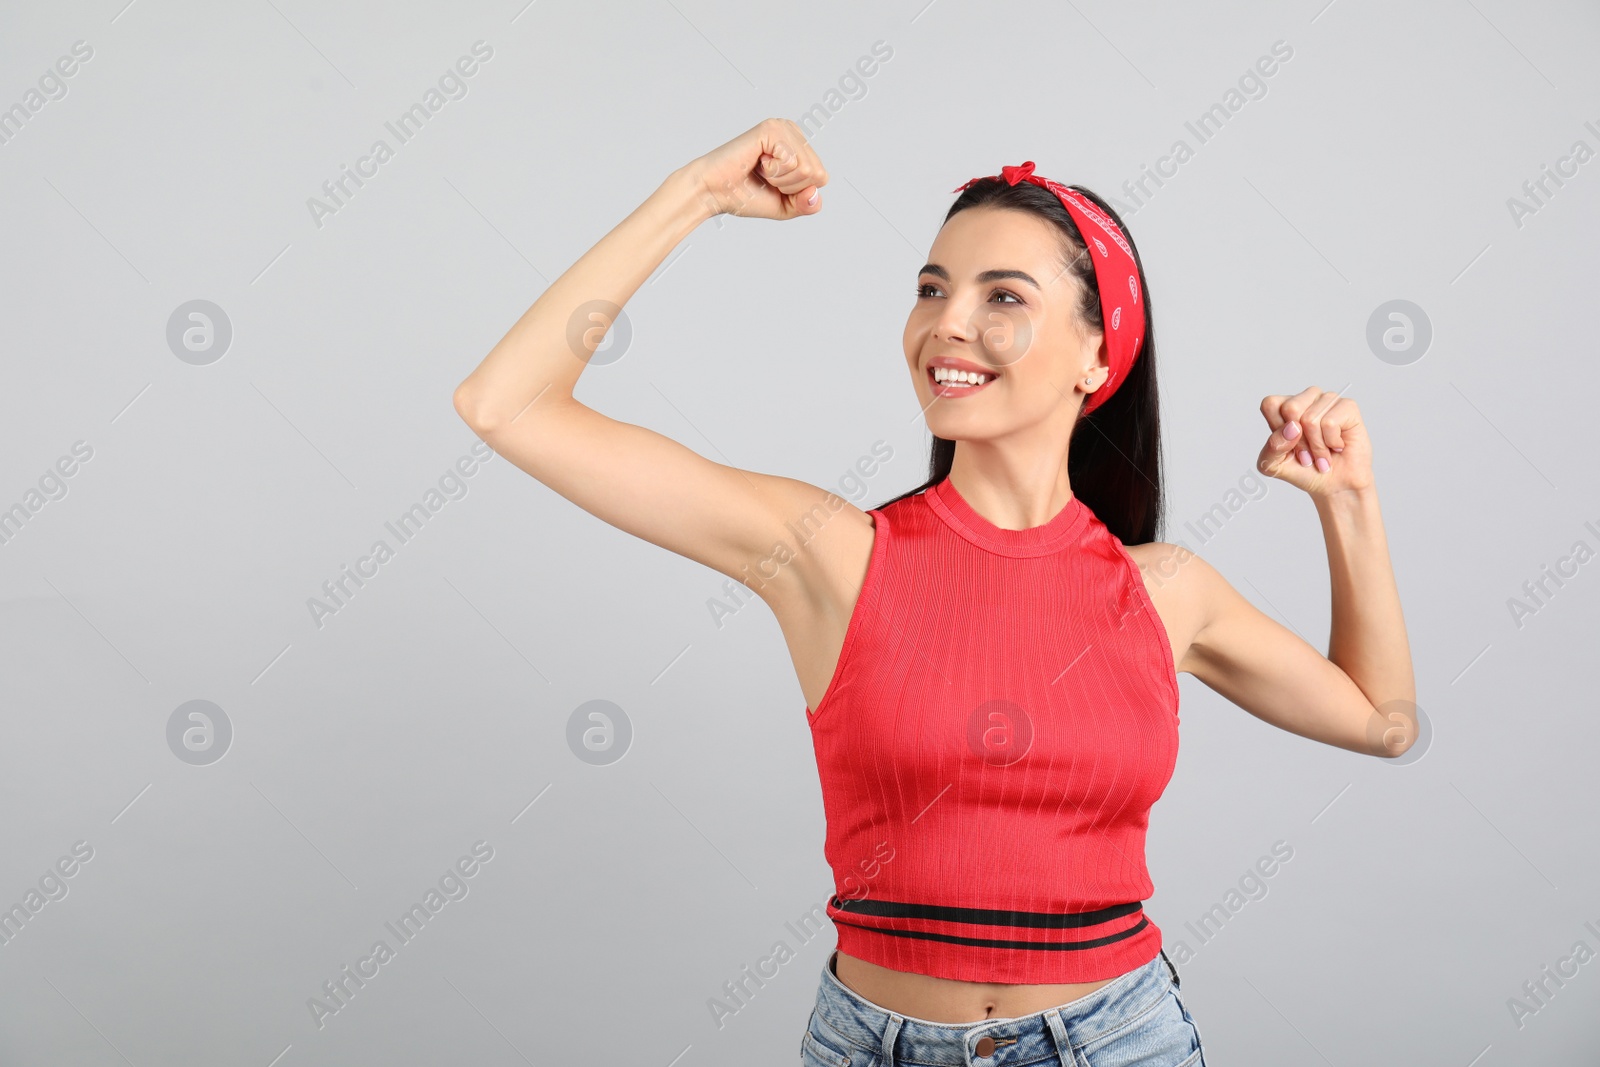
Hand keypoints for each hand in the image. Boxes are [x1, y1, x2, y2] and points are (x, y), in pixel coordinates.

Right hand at [686, 118, 827, 221]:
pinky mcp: (771, 128)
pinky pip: (792, 162)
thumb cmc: (745, 196)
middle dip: (790, 186)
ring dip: (781, 180)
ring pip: (807, 168)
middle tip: (765, 178)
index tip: (773, 184)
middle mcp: (793, 131)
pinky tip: (757, 162)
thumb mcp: (785, 206)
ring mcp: (783, 127)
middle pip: (817, 173)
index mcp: (799, 146)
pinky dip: (773, 172)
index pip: (821, 178)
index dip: (797, 192)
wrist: (715, 193)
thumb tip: (815, 194)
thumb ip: (807, 204)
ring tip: (760, 169)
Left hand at [1256, 387, 1372, 496]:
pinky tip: (1337, 446)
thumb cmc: (1305, 471)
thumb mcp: (1274, 465)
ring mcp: (1327, 400)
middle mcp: (1306, 399)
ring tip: (1322, 453)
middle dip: (1299, 440)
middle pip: (1291, 408)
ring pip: (1310, 419)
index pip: (1271, 404)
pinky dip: (1332, 442)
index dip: (1278, 431)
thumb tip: (1292, 428)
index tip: (1288, 446)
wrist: (1334, 486)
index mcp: (1284, 407)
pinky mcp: (1348, 407)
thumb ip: (1272, 447)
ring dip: (1316, 446)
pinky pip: (1330, 422)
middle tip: (1307, 453)